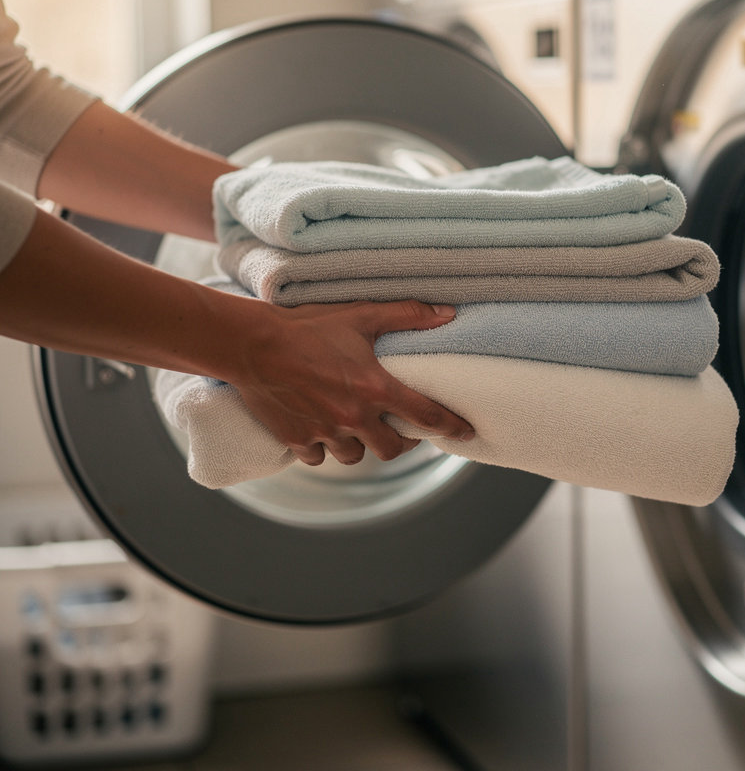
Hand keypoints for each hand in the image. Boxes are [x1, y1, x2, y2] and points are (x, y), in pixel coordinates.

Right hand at [226, 299, 474, 466]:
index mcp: (375, 389)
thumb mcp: (361, 314)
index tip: (467, 432)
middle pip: (393, 449)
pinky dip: (325, 447)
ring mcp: (325, 433)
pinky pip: (320, 457)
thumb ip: (407, 315)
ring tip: (358, 427)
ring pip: (356, 456)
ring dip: (362, 445)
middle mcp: (354, 417)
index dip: (452, 426)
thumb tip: (448, 314)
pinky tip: (324, 430)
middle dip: (402, 443)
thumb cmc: (308, 326)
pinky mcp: (297, 441)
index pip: (426, 416)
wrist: (252, 344)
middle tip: (402, 430)